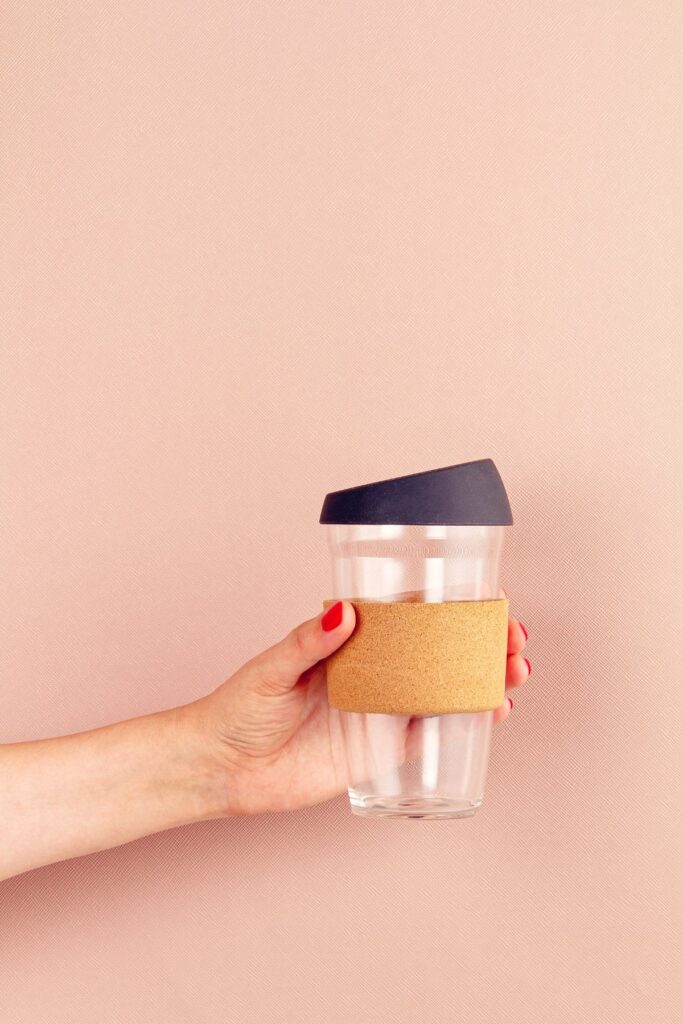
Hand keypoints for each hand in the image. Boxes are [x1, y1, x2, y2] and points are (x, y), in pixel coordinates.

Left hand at [186, 592, 530, 815]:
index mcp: (352, 642)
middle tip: (512, 638)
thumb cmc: (241, 707)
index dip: (451, 604)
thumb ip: (308, 641)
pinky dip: (467, 719)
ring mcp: (383, 709)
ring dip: (484, 676)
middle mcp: (375, 672)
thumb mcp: (273, 667)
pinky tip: (493, 710)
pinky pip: (434, 731)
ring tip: (516, 669)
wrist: (226, 767)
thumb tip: (343, 610)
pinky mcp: (384, 748)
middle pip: (440, 650)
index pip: (410, 616)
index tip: (487, 596)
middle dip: (482, 641)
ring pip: (446, 687)